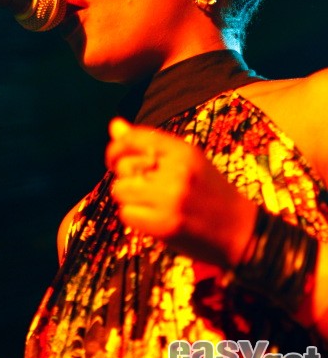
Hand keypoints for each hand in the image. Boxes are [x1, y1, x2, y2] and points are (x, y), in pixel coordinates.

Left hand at [106, 118, 256, 268]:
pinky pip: (127, 214)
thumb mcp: (187, 161)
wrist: (242, 231)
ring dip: (128, 199)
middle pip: (124, 166)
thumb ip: (150, 144)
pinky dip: (134, 217)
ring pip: (121, 190)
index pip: (134, 138)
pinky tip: (151, 218)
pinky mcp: (165, 225)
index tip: (115, 159)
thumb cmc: (212, 192)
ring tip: (149, 203)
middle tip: (144, 188)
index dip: (116, 148)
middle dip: (126, 178)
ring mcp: (170, 198)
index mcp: (183, 151)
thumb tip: (114, 126)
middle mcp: (176, 170)